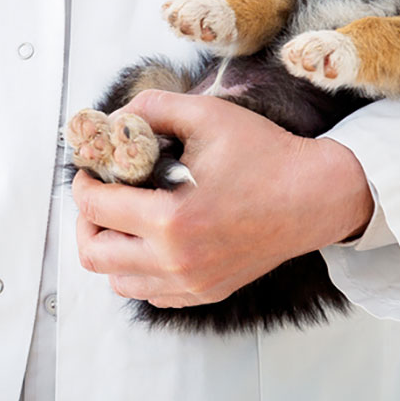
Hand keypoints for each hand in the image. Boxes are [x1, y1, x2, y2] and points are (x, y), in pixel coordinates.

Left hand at [72, 90, 371, 308]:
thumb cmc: (265, 154)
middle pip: (94, 255)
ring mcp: (192, 284)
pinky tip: (152, 238)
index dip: (84, 183)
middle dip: (87, 219)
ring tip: (125, 217)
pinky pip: (150, 293)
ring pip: (118, 281)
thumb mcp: (206, 115)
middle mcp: (177, 262)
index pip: (94, 209)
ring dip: (111, 248)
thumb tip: (115, 117)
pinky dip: (138, 269)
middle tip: (100, 195)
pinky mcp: (206, 292)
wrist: (316, 195)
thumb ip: (152, 107)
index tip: (91, 170)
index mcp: (172, 221)